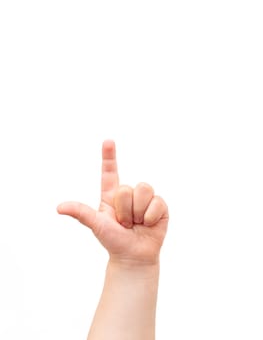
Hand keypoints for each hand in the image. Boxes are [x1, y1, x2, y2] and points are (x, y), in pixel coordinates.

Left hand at [57, 140, 168, 265]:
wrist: (133, 257)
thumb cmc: (113, 241)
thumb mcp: (96, 225)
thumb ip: (81, 213)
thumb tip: (59, 207)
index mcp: (111, 195)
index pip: (109, 172)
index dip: (109, 156)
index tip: (108, 141)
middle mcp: (128, 194)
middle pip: (127, 188)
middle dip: (124, 210)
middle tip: (124, 224)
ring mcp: (145, 199)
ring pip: (143, 190)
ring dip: (138, 213)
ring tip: (136, 223)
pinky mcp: (159, 206)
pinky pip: (157, 202)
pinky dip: (151, 217)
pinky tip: (149, 224)